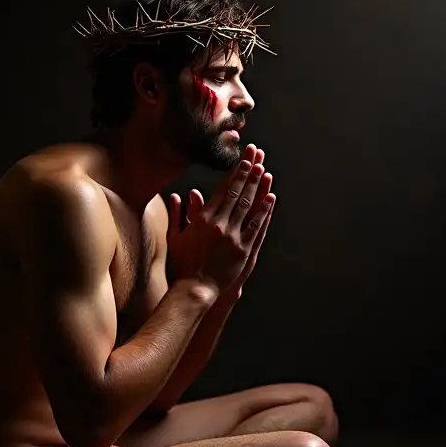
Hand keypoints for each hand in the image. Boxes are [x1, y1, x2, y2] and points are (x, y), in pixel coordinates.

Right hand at [166, 144, 275, 295]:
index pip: (222, 191)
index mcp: (204, 220)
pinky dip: (264, 211)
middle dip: (248, 174)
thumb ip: (176, 214)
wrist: (196, 288)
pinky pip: (256, 227)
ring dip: (258, 188)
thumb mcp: (175, 236)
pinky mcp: (244, 250)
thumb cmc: (184, 262)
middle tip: (257, 158)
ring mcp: (234, 238)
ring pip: (248, 207)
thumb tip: (175, 195)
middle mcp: (220, 226)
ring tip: (265, 172)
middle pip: (237, 194)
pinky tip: (270, 198)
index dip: (234, 175)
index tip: (243, 161)